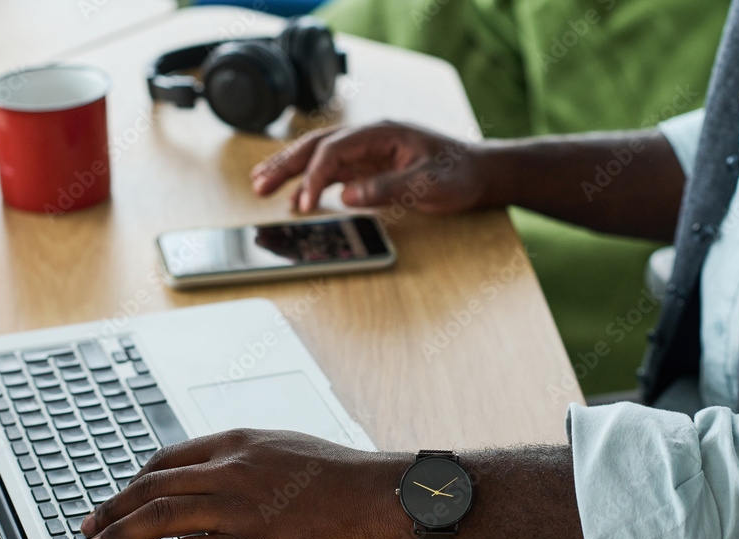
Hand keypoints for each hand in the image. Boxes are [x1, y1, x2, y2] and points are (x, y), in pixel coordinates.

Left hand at [79, 429, 413, 538]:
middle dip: (111, 509)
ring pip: (159, 517)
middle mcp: (230, 470)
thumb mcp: (282, 447)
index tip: (116, 499)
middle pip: (151, 487)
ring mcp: (239, 508)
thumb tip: (208, 476)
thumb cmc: (336, 475)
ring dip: (119, 535)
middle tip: (87, 527)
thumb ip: (241, 458)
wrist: (377, 495)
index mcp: (236, 444)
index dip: (131, 483)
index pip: (165, 461)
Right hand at [250, 121, 489, 213]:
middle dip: (285, 165)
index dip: (314, 178)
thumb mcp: (428, 184)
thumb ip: (387, 188)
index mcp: (381, 133)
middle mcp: (368, 138)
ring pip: (318, 156)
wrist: (479, 173)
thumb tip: (347, 196)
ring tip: (261, 185)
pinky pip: (331, 171)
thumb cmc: (458, 174)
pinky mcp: (368, 167)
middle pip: (316, 146)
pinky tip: (294, 193)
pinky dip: (309, 181)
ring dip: (290, 170)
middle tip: (259, 186)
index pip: (334, 151)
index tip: (303, 205)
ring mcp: (366, 152)